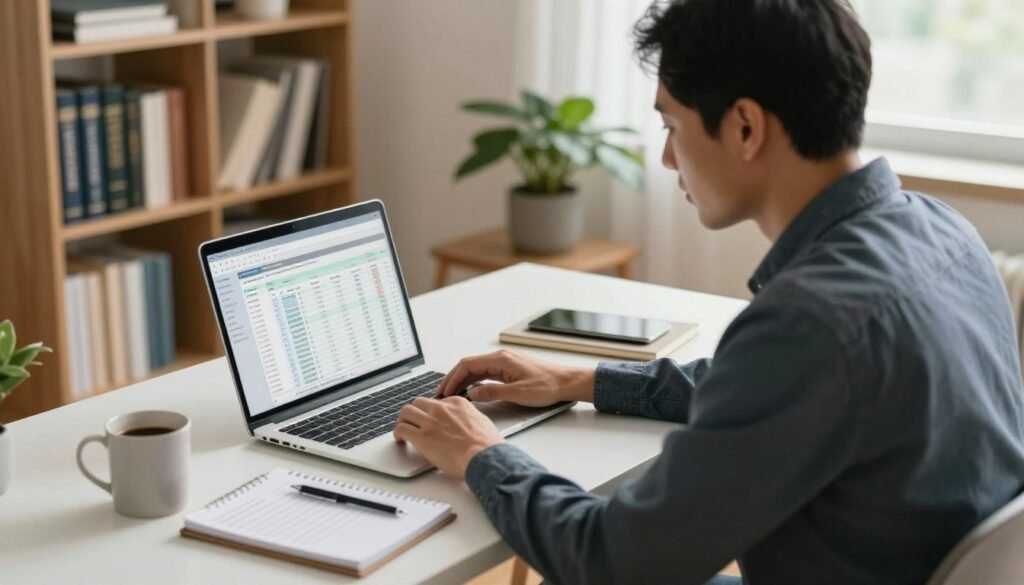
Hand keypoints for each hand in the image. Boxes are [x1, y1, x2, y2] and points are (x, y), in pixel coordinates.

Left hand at [393, 396, 502, 479]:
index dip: (431, 412)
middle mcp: (441, 409)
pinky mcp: (421, 437)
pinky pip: (401, 429)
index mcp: (457, 403)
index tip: (430, 419)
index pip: (437, 401)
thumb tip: (465, 423)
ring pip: (406, 412)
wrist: (484, 457)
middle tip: (414, 422)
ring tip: (403, 429)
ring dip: (403, 420)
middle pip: (419, 403)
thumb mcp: (481, 421)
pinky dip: (398, 433)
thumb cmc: (486, 445)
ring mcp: (430, 421)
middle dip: (415, 412)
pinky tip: (400, 439)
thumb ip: (468, 418)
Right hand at [436, 349, 595, 405]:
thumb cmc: (548, 386)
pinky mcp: (511, 369)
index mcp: (501, 359)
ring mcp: (506, 363)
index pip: (467, 365)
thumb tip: (472, 394)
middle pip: (470, 366)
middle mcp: (501, 357)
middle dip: (454, 379)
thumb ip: (492, 393)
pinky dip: (475, 382)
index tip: (444, 391)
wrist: (567, 382)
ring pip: (477, 370)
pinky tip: (471, 392)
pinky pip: (487, 373)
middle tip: (443, 394)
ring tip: (453, 394)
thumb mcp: (518, 393)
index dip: (453, 378)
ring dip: (464, 381)